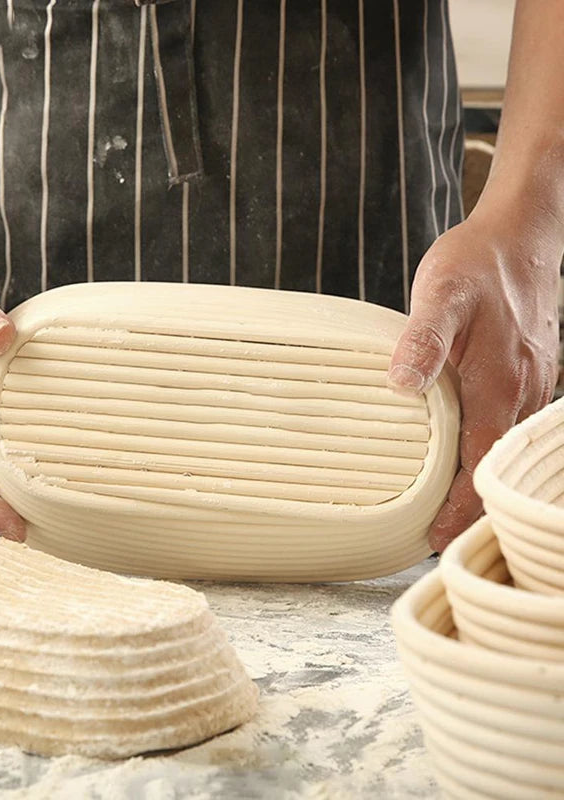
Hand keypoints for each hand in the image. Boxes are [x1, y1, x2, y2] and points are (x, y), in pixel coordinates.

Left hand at [387, 207, 560, 551]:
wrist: (521, 233)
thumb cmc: (477, 264)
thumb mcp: (440, 296)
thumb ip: (422, 343)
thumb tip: (401, 386)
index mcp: (500, 384)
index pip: (481, 463)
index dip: (460, 506)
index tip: (435, 537)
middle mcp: (523, 391)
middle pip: (497, 465)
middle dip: (471, 505)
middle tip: (435, 536)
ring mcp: (531, 382)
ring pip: (506, 447)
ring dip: (481, 479)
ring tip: (449, 506)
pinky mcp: (529, 371)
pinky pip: (512, 423)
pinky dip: (490, 448)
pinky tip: (469, 452)